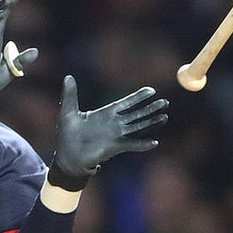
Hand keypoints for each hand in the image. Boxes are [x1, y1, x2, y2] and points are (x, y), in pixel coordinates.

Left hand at [50, 75, 168, 189]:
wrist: (67, 157)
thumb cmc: (67, 135)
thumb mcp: (67, 111)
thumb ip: (70, 94)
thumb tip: (68, 76)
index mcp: (105, 113)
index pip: (126, 103)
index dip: (138, 97)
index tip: (152, 90)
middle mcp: (114, 123)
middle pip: (137, 113)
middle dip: (150, 108)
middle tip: (165, 102)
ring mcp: (116, 135)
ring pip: (138, 127)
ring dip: (151, 122)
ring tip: (164, 117)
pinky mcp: (114, 147)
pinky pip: (132, 144)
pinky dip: (142, 143)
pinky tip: (154, 142)